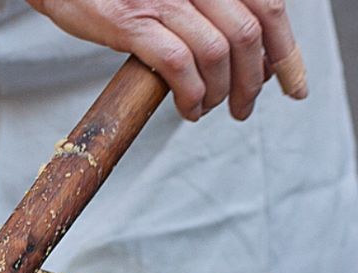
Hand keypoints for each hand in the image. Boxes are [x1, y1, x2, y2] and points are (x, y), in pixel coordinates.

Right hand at [26, 0, 306, 120]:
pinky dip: (190, 93)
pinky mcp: (131, 22)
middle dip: (253, 81)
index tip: (292, 85)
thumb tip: (240, 49)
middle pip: (248, 33)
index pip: (268, 6)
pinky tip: (187, 108)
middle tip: (242, 107)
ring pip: (217, 51)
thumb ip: (205, 8)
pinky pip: (178, 63)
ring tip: (208, 110)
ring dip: (221, 91)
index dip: (286, 50)